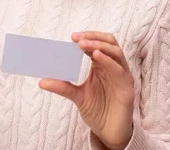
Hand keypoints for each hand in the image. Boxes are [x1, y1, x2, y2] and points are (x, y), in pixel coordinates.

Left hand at [39, 31, 133, 149]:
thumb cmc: (98, 111)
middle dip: (94, 37)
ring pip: (116, 52)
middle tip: (77, 38)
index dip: (87, 38)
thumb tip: (42, 81)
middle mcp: (114, 67)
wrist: (109, 131)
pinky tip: (96, 56)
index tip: (72, 37)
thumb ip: (63, 87)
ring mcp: (122, 75)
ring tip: (84, 45)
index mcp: (103, 66)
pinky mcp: (127, 87)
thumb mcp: (77, 96)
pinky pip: (119, 70)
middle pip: (109, 43)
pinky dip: (108, 61)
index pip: (98, 44)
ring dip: (99, 45)